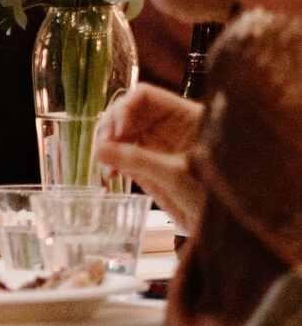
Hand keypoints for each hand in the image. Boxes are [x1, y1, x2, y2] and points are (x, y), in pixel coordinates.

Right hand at [95, 84, 204, 230]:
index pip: (145, 97)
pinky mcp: (147, 165)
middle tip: (103, 148)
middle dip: (110, 128)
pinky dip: (110, 162)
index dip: (125, 108)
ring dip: (106, 147)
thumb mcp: (176, 175)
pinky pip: (120, 155)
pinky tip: (109, 174)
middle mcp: (167, 127)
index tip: (117, 130)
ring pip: (119, 134)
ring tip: (106, 167)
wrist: (223, 228)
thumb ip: (138, 160)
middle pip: (127, 113)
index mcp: (184, 117)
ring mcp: (156, 146)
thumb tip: (101, 150)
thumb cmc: (216, 197)